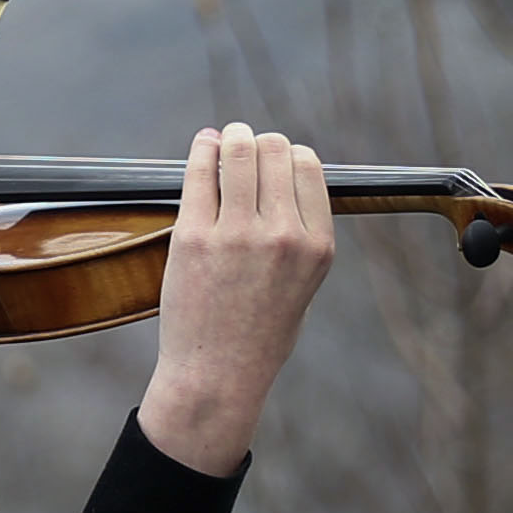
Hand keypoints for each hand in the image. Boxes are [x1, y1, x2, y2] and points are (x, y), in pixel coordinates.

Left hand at [137, 122, 334, 474]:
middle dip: (259, 141)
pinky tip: (203, 145)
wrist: (217, 375)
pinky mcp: (194, 238)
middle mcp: (283, 236)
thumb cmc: (258, 332)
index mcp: (317, 246)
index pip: (308, 167)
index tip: (274, 154)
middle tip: (244, 140)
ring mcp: (237, 235)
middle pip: (275, 152)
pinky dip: (201, 151)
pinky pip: (199, 175)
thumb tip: (283, 173)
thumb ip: (300, 232)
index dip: (289, 153)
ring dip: (231, 137)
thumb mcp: (303, 283)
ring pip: (238, 154)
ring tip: (225, 137)